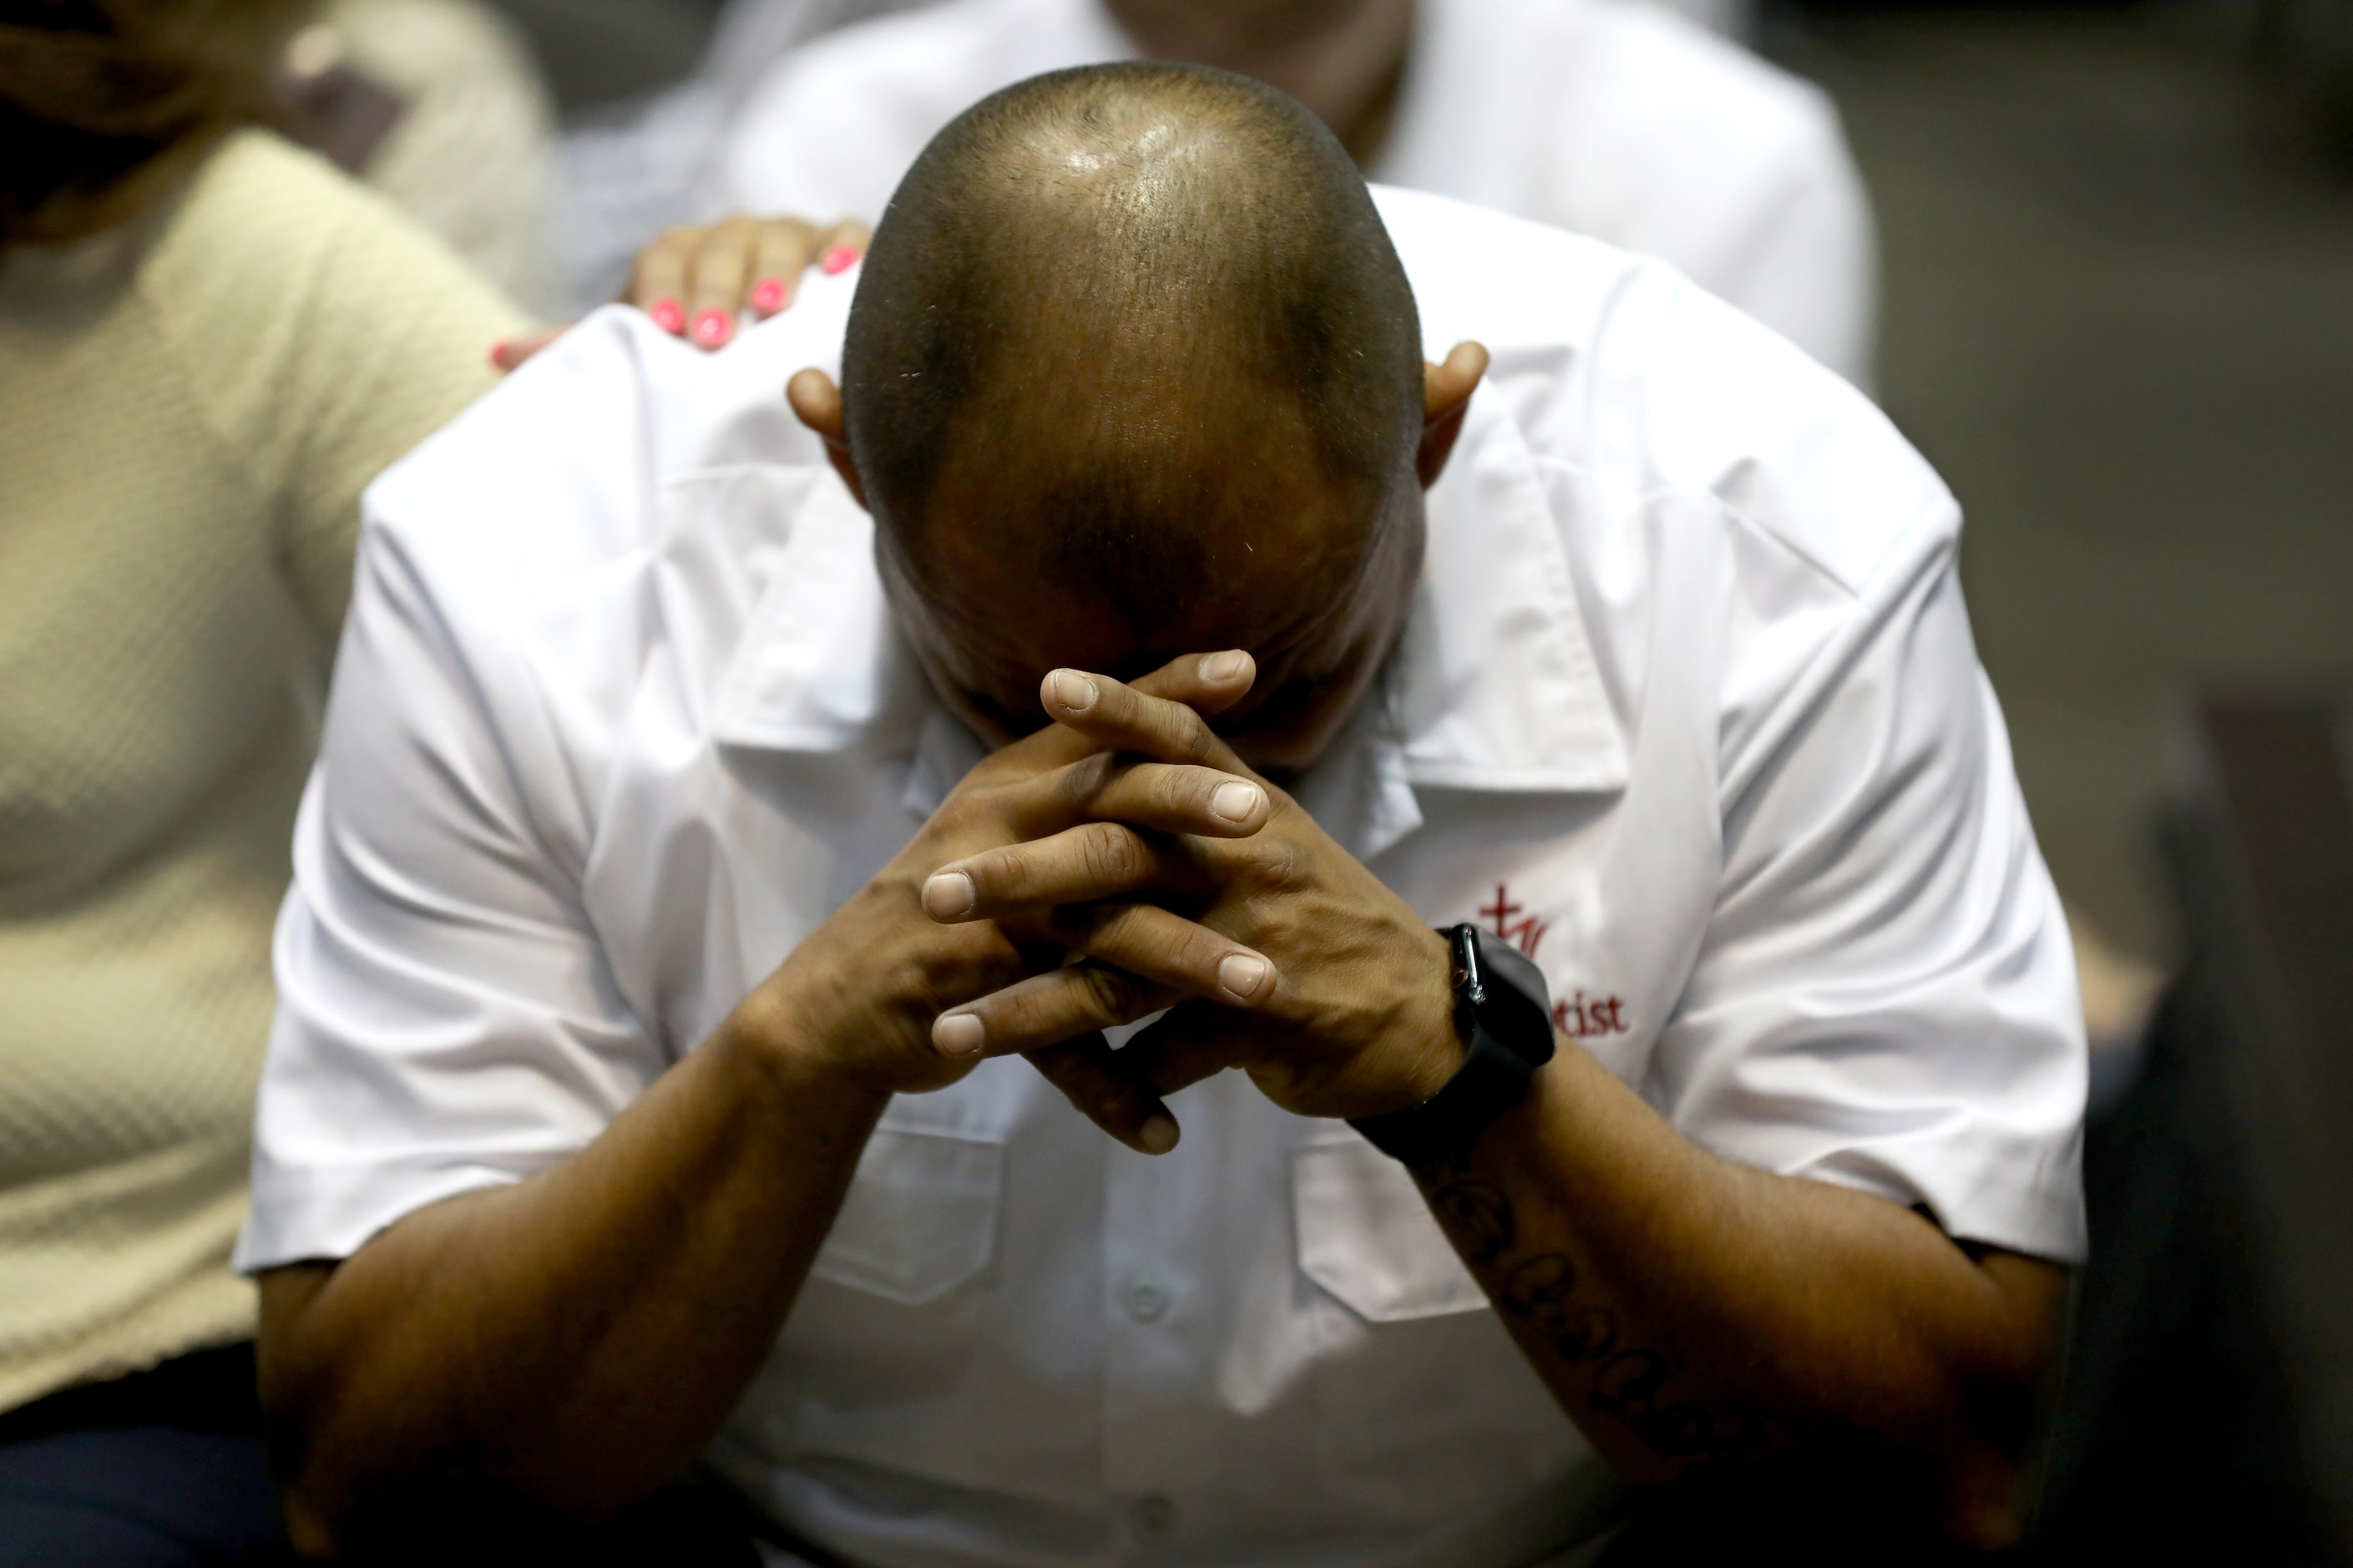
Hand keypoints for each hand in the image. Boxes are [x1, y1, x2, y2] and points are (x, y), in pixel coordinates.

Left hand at [490, 214, 870, 369]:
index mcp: (683, 260)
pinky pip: (848, 234)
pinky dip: (847, 247)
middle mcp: (734, 239)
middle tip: (714, 337)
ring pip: (781, 233)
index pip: (665, 256)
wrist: (782, 364)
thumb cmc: (707, 366)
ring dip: (775, 267)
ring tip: (774, 309)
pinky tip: (843, 274)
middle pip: (721, 244)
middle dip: (716, 286)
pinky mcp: (844, 250)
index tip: (666, 329)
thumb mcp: (648, 360)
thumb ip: (585, 353)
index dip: (664, 287)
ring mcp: (791, 239)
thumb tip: (496, 353)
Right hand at [724, 654, 1275, 1152]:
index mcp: (1011, 787)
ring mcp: (981, 915)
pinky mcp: (968, 995)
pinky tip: (1166, 1131)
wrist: (835, 1009)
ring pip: (1100, 929)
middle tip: (1263, 811)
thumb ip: (1073, 788)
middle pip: (1100, 801)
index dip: (1164, 689)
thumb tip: (1160, 730)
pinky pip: (1055, 1045)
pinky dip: (1113, 1093)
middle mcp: (995, 833)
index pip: (1096, 723)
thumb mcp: (1002, 833)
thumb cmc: (944, 912)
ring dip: (1188, 961)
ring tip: (1266, 987)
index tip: (1242, 666)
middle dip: (1184, 802)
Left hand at [919, 664, 1463, 1144]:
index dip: (1121, 710)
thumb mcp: (1276, 846)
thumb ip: (1200, 802)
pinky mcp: (1268, 1022)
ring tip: (947, 1031)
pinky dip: (1105, 1078)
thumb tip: (1116, 748)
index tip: (1050, 684)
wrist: (1427, 1024)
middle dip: (1020, 874)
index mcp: (1248, 812)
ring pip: (1121, 969)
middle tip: (934, 893)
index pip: (1181, 742)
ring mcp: (1259, 940)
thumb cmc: (1328, 926)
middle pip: (1120, 853)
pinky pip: (1165, 1050)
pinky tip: (1060, 1097)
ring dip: (1028, 1006)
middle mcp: (1251, 862)